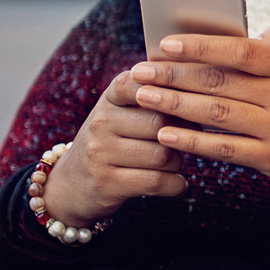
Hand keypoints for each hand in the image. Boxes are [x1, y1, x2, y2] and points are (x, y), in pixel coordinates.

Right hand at [41, 70, 185, 226]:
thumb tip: (199, 87)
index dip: (169, 91)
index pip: (141, 83)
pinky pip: (156, 181)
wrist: (70, 186)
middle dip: (183, 135)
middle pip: (161, 123)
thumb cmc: (111, 143)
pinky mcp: (107, 183)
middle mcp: (101, 122)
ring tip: (175, 162)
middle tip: (187, 140)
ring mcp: (101, 153)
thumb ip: (152, 97)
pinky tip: (176, 183)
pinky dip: (175, 185)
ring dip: (179, 163)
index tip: (187, 101)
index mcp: (110, 99)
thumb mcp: (121, 113)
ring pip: (162, 154)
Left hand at [128, 24, 269, 208]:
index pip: (243, 50)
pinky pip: (225, 148)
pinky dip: (193, 142)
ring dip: (175, 105)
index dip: (202, 45)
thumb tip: (247, 32)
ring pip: (217, 114)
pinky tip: (168, 134)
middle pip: (221, 82)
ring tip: (143, 97)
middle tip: (140, 71)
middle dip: (174, 75)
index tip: (167, 43)